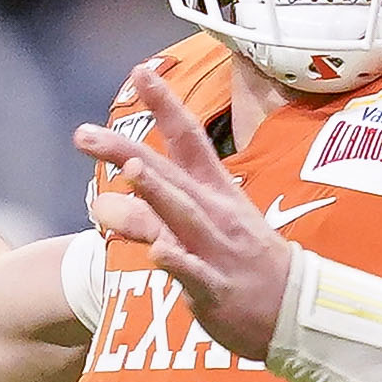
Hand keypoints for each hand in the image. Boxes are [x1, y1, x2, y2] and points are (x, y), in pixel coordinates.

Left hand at [74, 60, 294, 360]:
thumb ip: (152, 212)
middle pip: (168, 175)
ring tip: (131, 170)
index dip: (166, 105)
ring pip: (182, 217)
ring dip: (157, 193)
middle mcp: (215, 214)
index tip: (142, 71)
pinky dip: (178, 263)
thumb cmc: (246, 264)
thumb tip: (108, 195)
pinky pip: (195, 275)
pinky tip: (157, 254)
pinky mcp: (217, 289)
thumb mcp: (206, 226)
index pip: (189, 140)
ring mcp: (216, 250)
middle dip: (126, 152)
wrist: (297, 311)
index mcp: (216, 192)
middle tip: (85, 133)